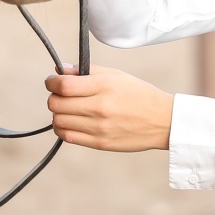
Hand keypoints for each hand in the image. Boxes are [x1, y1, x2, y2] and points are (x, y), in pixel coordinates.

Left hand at [45, 65, 172, 151]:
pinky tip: (71, 122)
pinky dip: (63, 129)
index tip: (52, 81)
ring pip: (58, 122)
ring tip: (67, 109)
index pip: (64, 85)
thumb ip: (87, 71)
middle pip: (56, 104)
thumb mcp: (116, 75)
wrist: (162, 121)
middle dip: (54, 97)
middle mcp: (100, 107)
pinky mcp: (99, 143)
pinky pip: (68, 137)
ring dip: (58, 114)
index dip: (52, 82)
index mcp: (104, 86)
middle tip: (61, 95)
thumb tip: (60, 70)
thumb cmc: (139, 94)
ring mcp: (99, 128)